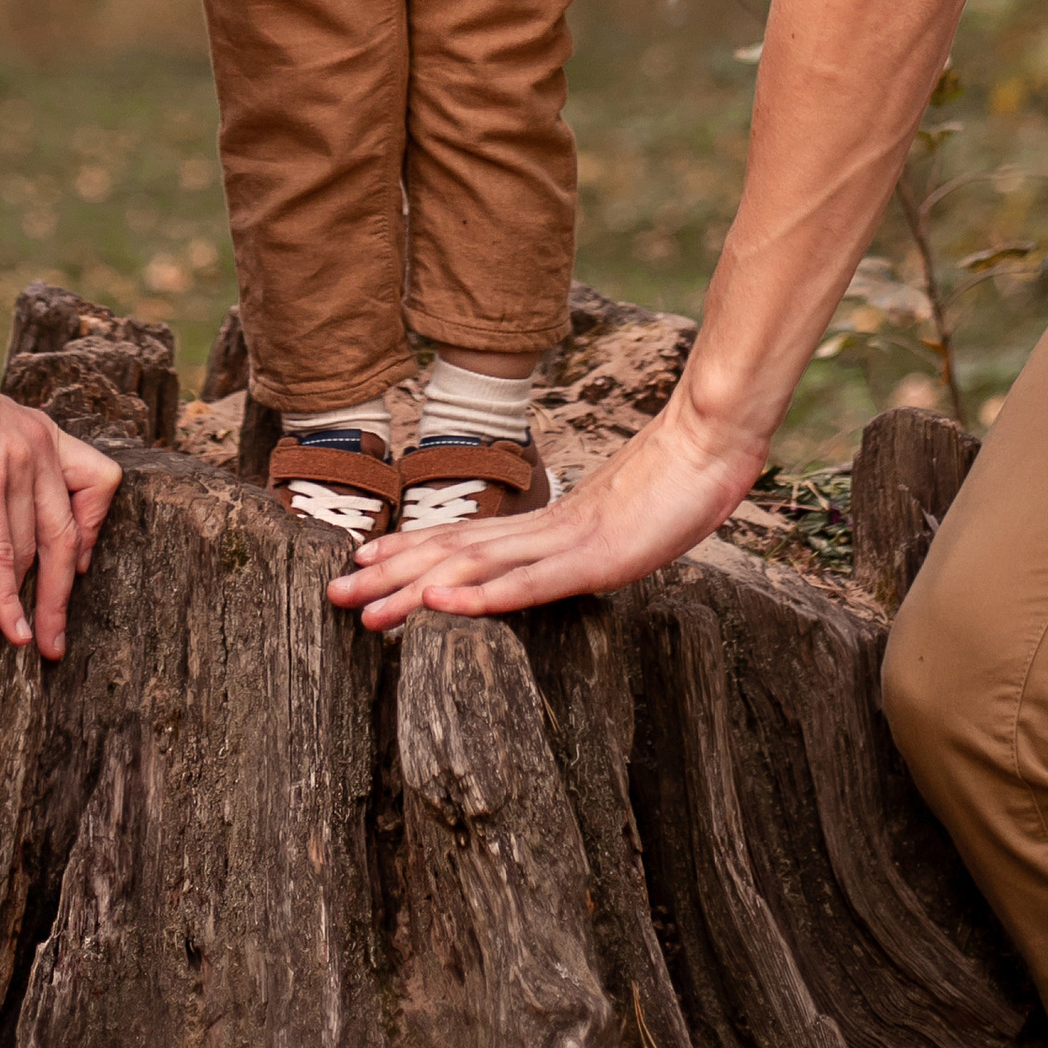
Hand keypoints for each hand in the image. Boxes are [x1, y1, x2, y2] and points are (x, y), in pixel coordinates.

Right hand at [0, 354, 121, 657]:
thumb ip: (11, 471)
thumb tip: (11, 523)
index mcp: (48, 436)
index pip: (101, 484)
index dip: (91, 534)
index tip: (74, 571)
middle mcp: (41, 448)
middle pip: (66, 537)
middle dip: (58, 599)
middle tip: (53, 646)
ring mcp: (16, 461)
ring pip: (29, 552)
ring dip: (17, 608)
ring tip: (8, 645)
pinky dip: (2, 595)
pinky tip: (3, 627)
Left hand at [325, 378, 762, 631]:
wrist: (713, 442)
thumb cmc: (678, 482)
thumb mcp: (625, 522)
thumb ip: (589, 537)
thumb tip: (568, 550)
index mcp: (549, 525)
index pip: (465, 540)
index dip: (411, 550)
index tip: (362, 563)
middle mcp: (545, 530)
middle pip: (454, 553)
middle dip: (391, 574)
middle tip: (333, 592)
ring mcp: (567, 542)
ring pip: (476, 568)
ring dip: (415, 588)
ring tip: (366, 606)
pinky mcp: (594, 557)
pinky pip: (529, 583)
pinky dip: (482, 595)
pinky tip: (442, 605)